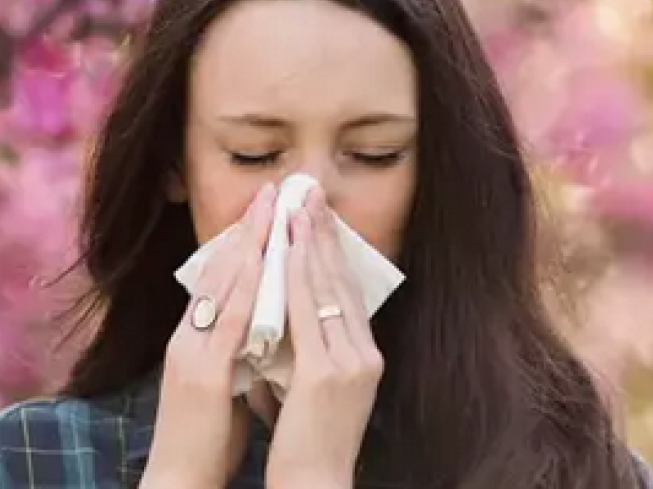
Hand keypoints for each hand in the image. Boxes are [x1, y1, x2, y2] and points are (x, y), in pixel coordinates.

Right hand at [140, 183, 276, 488]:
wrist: (180, 481)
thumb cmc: (208, 438)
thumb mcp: (226, 381)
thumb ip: (240, 349)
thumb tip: (269, 326)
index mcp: (196, 338)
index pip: (221, 279)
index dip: (245, 241)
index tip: (269, 208)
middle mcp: (189, 337)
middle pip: (219, 272)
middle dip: (248, 230)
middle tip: (273, 191)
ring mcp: (191, 352)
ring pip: (221, 287)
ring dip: (247, 244)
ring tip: (270, 209)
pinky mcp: (200, 374)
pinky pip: (226, 322)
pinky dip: (245, 288)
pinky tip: (261, 262)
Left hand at [264, 189, 382, 488]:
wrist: (316, 486)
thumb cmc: (309, 445)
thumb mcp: (318, 390)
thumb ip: (314, 353)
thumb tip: (291, 319)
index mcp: (365, 356)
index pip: (347, 291)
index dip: (332, 251)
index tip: (316, 216)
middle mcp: (365, 353)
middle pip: (342, 281)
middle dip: (323, 234)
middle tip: (309, 193)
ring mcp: (350, 363)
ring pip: (326, 289)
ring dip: (309, 243)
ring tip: (297, 206)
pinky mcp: (327, 374)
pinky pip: (308, 313)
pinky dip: (296, 275)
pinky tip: (287, 247)